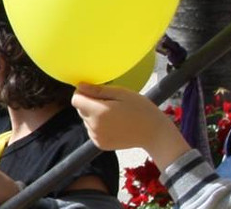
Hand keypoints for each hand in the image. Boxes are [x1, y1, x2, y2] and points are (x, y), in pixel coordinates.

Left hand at [72, 83, 191, 162]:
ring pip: (86, 120)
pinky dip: (99, 126)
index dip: (83, 93)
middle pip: (80, 109)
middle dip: (90, 104)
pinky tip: (114, 124)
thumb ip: (98, 90)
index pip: (76, 99)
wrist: (154, 134)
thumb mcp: (122, 93)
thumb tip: (79, 86)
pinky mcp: (100, 144)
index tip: (96, 91)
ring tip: (115, 114)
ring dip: (94, 115)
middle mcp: (94, 126)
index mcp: (98, 112)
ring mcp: (96, 137)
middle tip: (111, 103)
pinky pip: (92, 130)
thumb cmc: (141, 109)